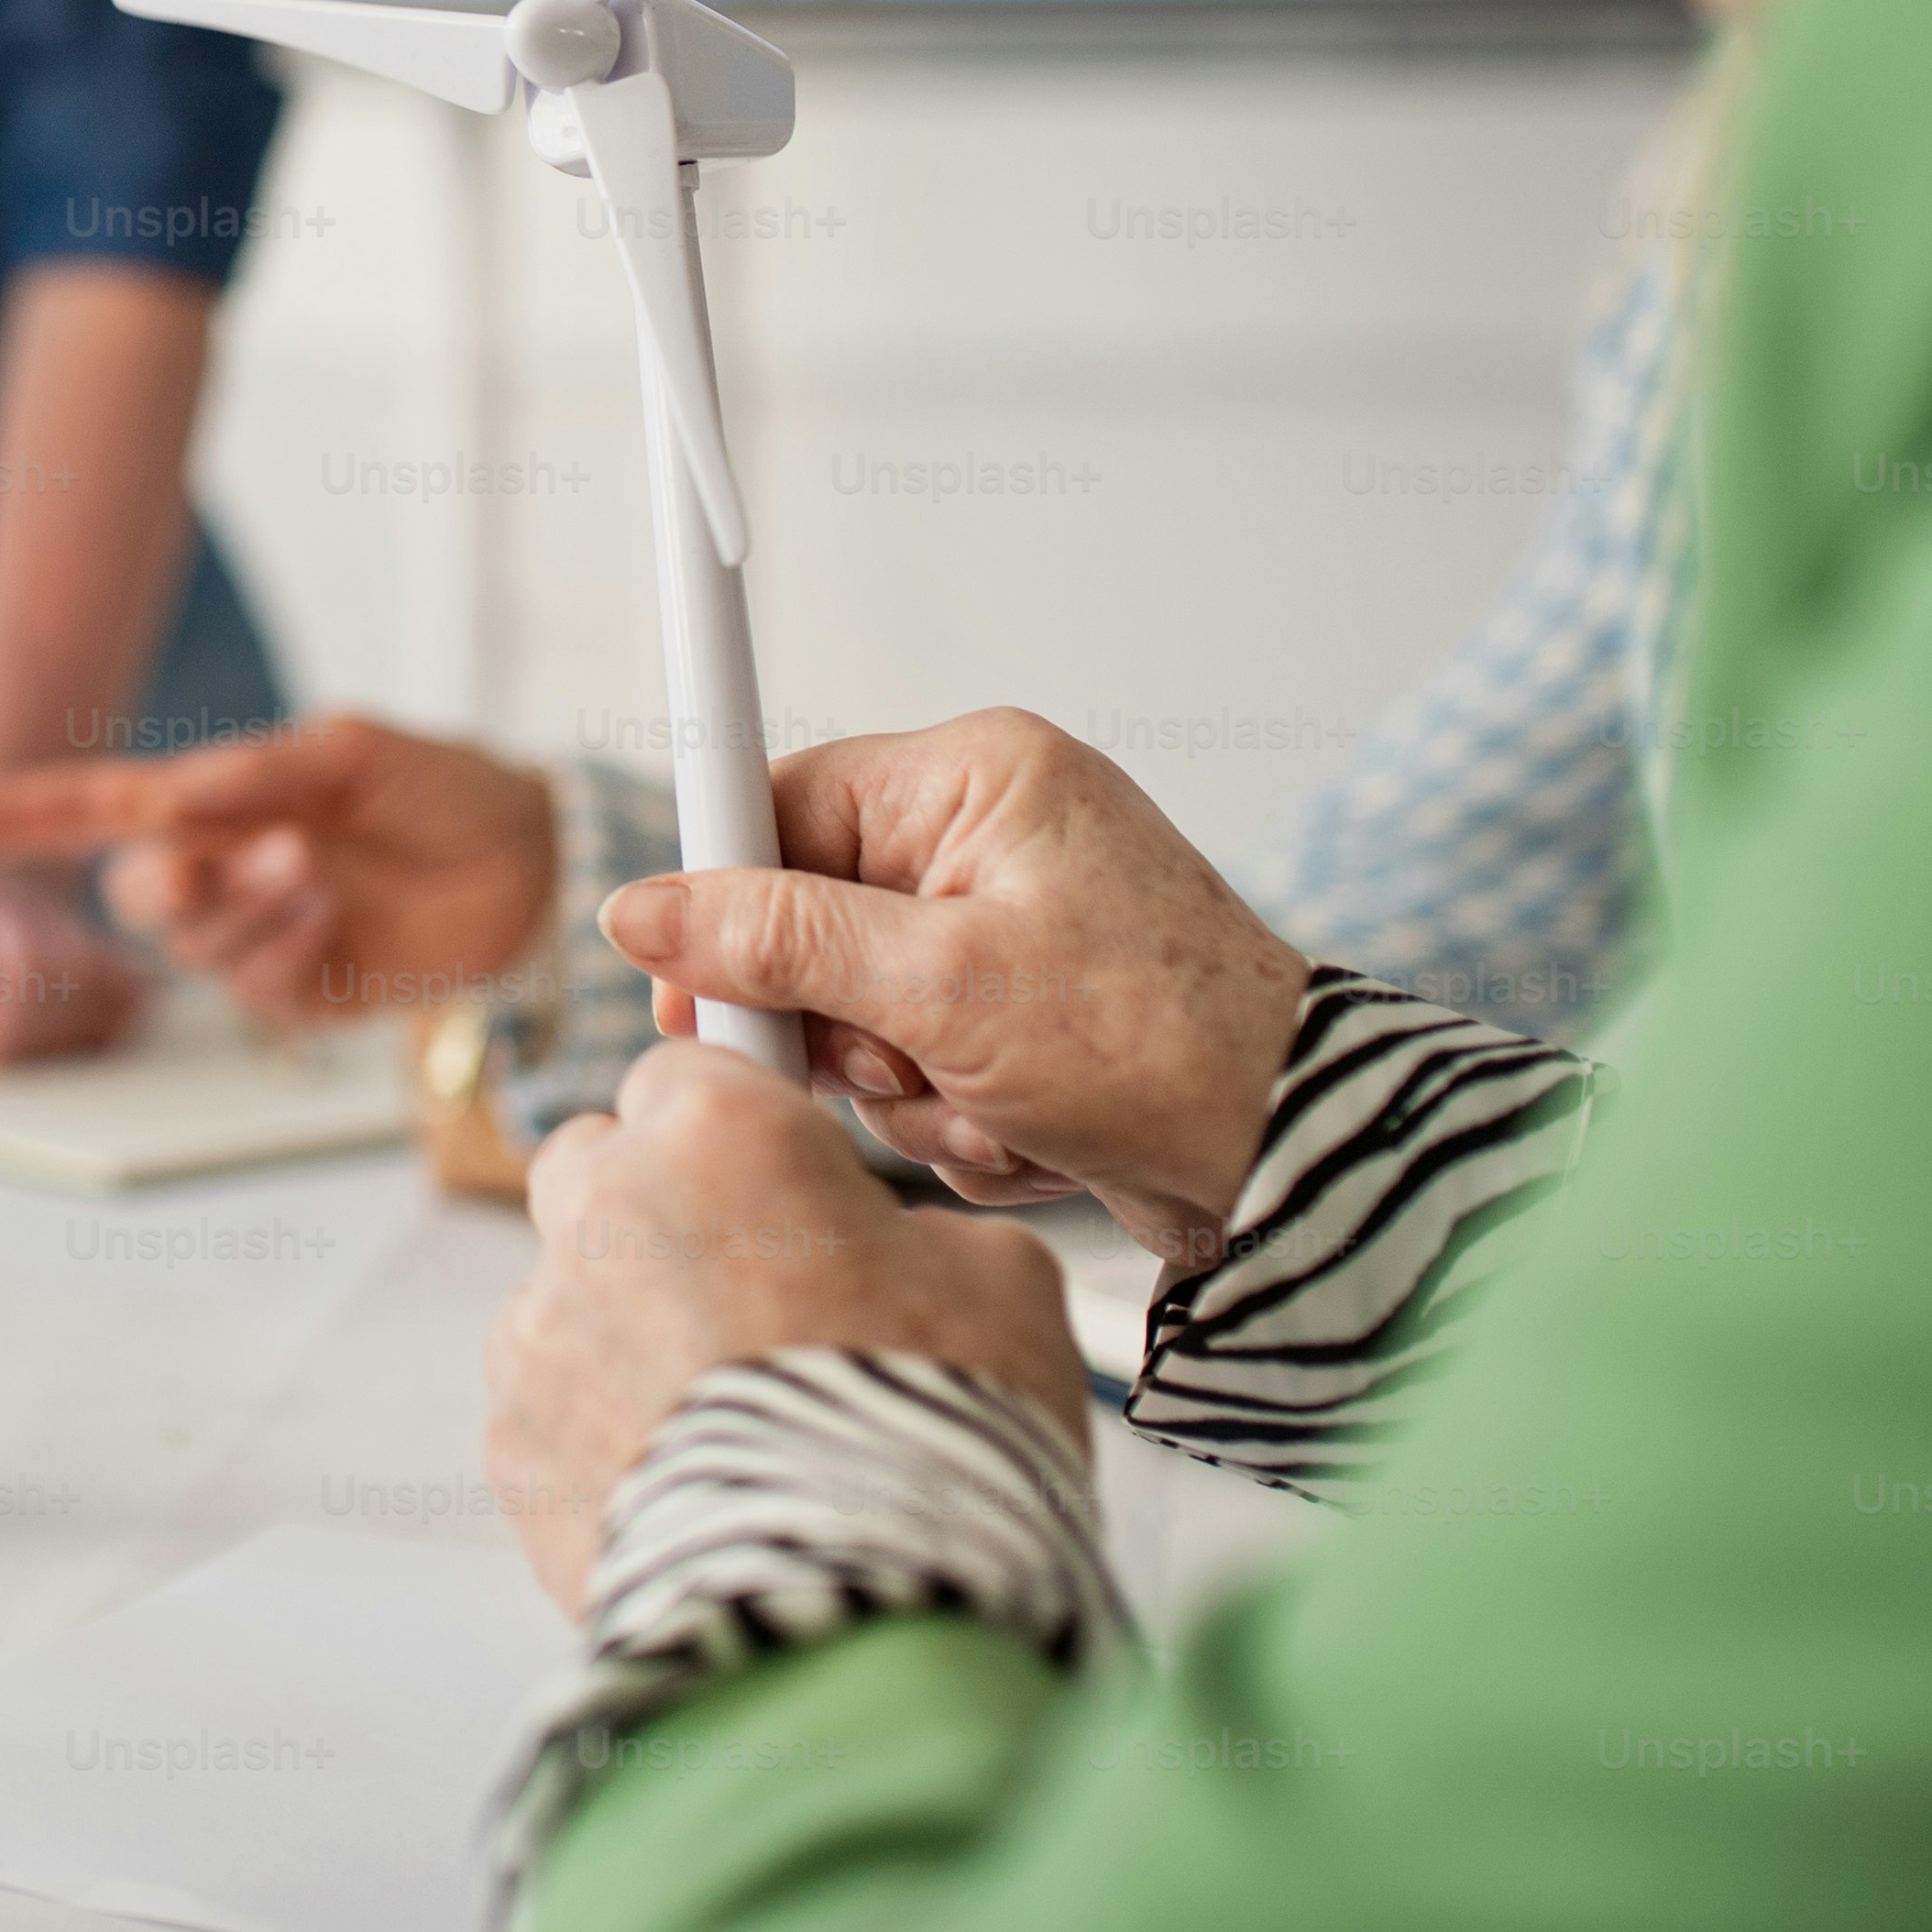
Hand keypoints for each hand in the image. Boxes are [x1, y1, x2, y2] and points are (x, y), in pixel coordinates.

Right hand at [0, 714, 556, 1032]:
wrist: (530, 858)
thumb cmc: (438, 784)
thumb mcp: (348, 749)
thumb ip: (254, 773)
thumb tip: (169, 799)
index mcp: (216, 801)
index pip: (95, 810)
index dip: (17, 819)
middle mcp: (222, 871)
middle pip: (138, 893)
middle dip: (166, 882)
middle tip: (226, 855)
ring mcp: (257, 939)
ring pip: (194, 946)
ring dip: (241, 905)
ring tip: (312, 865)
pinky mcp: (301, 995)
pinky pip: (253, 987)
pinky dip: (280, 947)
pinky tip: (328, 913)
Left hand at [485, 1036, 1089, 1611]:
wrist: (863, 1618)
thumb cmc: (940, 1438)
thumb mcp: (999, 1284)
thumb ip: (917, 1234)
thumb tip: (892, 1256)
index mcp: (718, 1134)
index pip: (690, 1071)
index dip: (740, 1127)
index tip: (772, 1172)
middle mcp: (604, 1210)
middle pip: (598, 1166)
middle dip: (658, 1212)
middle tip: (754, 1297)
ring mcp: (542, 1331)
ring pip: (567, 1294)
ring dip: (626, 1333)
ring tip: (732, 1421)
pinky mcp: (513, 1445)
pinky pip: (549, 1409)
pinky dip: (602, 1436)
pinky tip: (693, 1486)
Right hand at [603, 709, 1311, 1274]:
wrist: (1291, 1154)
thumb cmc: (1151, 1044)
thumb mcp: (936, 988)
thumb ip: (776, 942)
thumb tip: (641, 912)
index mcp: (977, 777)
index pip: (784, 804)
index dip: (726, 902)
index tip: (687, 985)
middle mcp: (993, 834)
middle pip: (813, 921)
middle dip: (845, 1023)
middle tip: (893, 1066)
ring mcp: (1013, 924)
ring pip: (862, 1009)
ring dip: (906, 1085)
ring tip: (990, 1107)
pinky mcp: (1029, 1008)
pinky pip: (925, 1058)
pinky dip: (957, 1112)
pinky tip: (1026, 1131)